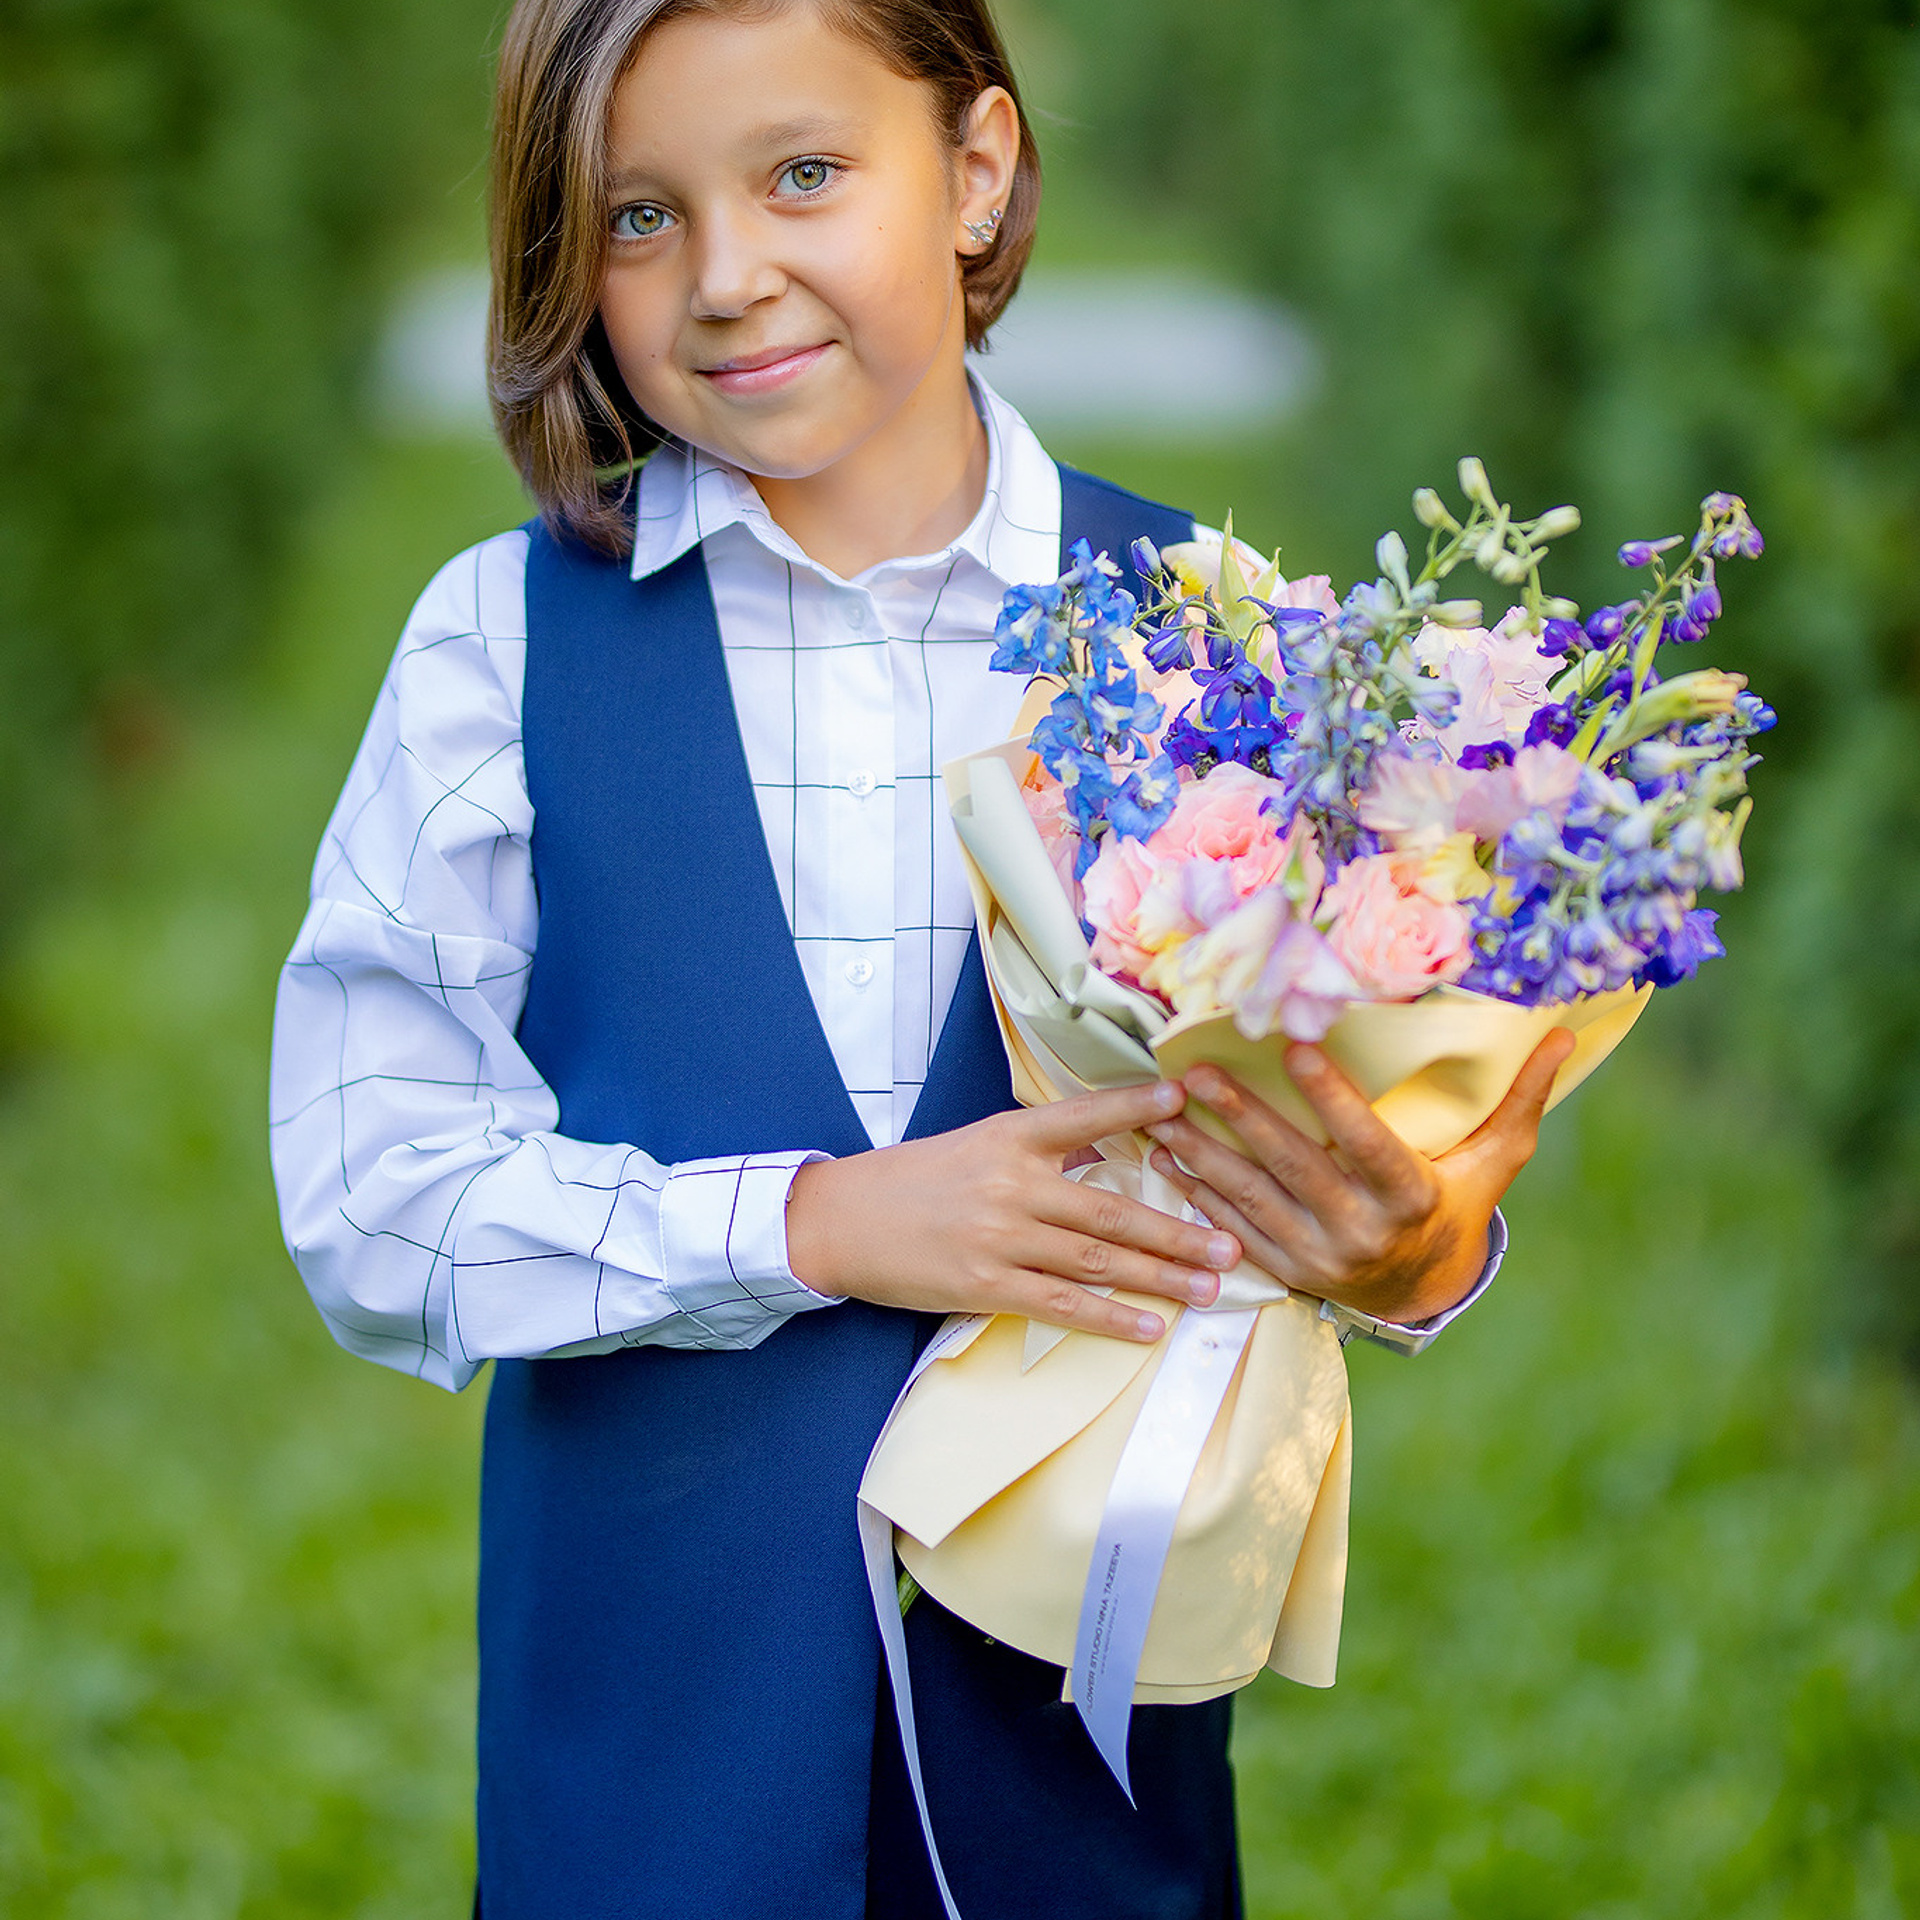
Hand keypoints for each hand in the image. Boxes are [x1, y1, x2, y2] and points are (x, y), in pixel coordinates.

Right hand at [785, 1082, 1243, 1343]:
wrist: (842, 1221)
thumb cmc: (913, 1181)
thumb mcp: (976, 1144)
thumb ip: (1040, 1147)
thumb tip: (1106, 1147)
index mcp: (1009, 1137)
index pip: (1084, 1115)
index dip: (1135, 1107)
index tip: (1183, 1098)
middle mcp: (1011, 1183)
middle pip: (1112, 1209)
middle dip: (1179, 1229)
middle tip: (1233, 1241)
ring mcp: (1000, 1237)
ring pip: (1097, 1260)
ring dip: (1161, 1276)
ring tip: (1210, 1286)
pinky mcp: (985, 1285)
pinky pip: (1061, 1305)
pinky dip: (1110, 1318)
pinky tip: (1150, 1327)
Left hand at [1144, 1029, 1576, 1326]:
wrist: (1420, 1293)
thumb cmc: (1455, 1207)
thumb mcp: (1492, 1162)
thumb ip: (1519, 1101)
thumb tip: (1564, 1035)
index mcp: (1410, 1199)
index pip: (1368, 1144)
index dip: (1333, 1099)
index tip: (1296, 1049)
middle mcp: (1361, 1232)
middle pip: (1294, 1168)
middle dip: (1243, 1117)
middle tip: (1198, 1072)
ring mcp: (1318, 1256)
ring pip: (1251, 1198)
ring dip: (1202, 1153)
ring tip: (1162, 1111)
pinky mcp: (1285, 1270)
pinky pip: (1233, 1230)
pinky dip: (1197, 1193)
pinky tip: (1165, 1157)